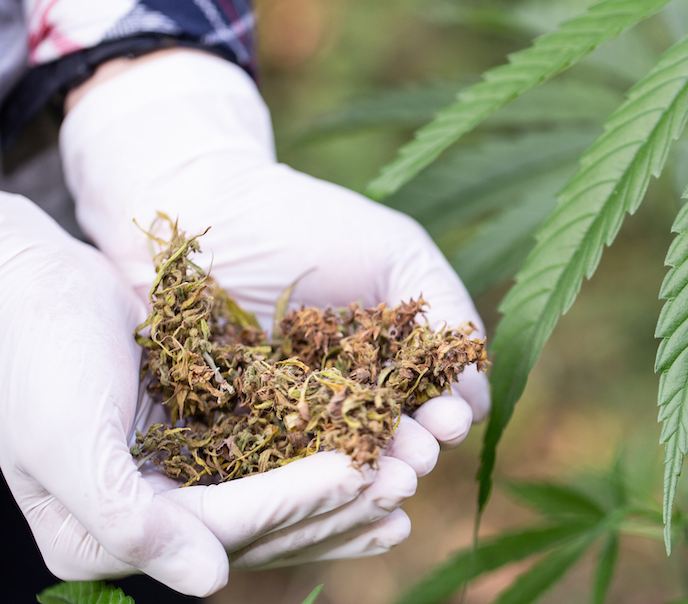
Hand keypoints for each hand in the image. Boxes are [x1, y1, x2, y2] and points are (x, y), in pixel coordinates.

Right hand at [0, 190, 419, 593]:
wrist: (30, 285)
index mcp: (104, 537)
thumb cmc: (36, 355)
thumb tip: (211, 581)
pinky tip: (368, 456)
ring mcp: (176, 484)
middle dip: (332, 506)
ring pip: (272, 500)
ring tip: (405, 480)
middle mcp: (147, 523)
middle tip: (404, 481)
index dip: (290, 504)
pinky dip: (317, 458)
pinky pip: (269, 461)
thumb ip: (127, 517)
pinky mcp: (201, 444)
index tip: (355, 473)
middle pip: (256, 527)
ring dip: (339, 493)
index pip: (217, 530)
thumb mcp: (63, 439)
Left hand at [59, 50, 490, 556]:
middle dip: (411, 454)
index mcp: (385, 362)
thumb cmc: (310, 223)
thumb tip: (479, 399)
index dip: (445, 416)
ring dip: (365, 475)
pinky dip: (298, 479)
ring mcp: (287, 416)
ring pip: (335, 462)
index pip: (427, 404)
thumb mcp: (399, 254)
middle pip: (387, 441)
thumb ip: (447, 314)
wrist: (207, 206)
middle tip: (419, 457)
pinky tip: (323, 481)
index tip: (451, 418)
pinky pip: (267, 465)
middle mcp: (342, 396)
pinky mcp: (231, 430)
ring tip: (384, 476)